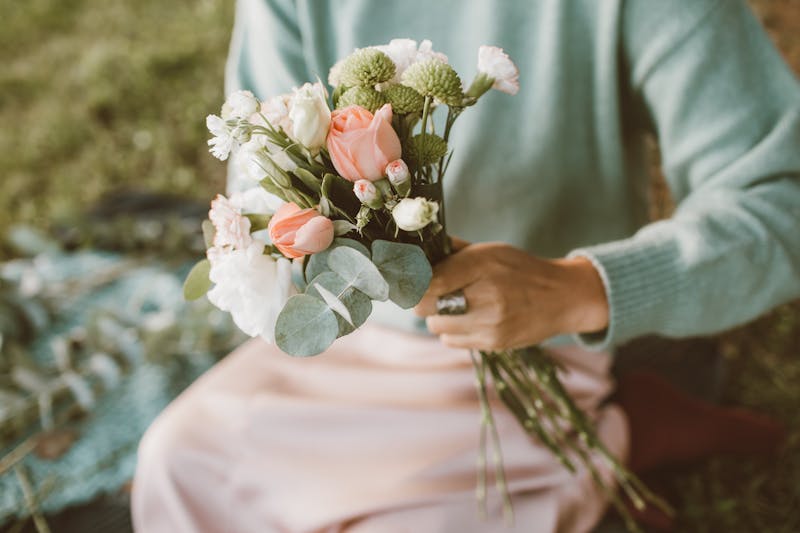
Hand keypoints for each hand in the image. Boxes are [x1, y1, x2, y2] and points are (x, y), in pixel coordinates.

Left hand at [413, 241, 608, 350]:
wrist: (562, 298)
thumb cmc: (520, 269)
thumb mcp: (490, 250)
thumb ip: (454, 252)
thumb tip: (419, 251)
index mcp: (482, 265)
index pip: (427, 280)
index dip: (410, 281)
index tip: (405, 279)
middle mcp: (486, 296)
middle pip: (424, 306)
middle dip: (422, 298)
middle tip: (432, 292)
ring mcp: (490, 323)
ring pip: (435, 325)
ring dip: (438, 315)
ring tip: (456, 304)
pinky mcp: (493, 344)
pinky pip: (451, 341)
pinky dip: (452, 331)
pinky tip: (469, 318)